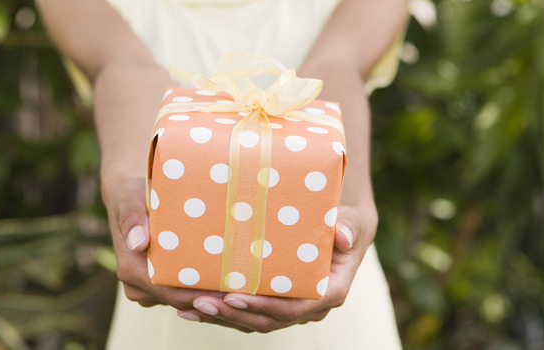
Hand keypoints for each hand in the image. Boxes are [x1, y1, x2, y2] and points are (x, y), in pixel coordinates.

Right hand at [102, 174, 262, 331]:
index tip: (232, 290)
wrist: (128, 196)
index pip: (172, 292)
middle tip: (249, 290)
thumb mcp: (130, 199)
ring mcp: (150, 288)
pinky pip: (185, 291)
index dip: (203, 295)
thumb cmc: (131, 194)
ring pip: (185, 299)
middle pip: (183, 300)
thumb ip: (132, 219)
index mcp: (131, 270)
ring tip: (246, 286)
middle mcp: (139, 286)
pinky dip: (206, 288)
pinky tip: (233, 281)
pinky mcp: (160, 284)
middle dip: (214, 297)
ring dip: (212, 294)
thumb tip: (138, 243)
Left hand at [175, 196, 377, 332]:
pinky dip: (222, 312)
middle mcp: (310, 307)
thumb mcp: (353, 222)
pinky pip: (248, 314)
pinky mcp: (275, 303)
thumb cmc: (348, 224)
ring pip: (255, 321)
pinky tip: (193, 307)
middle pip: (269, 320)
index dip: (264, 306)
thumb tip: (343, 236)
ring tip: (190, 308)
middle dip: (234, 314)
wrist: (343, 230)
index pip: (294, 307)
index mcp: (329, 292)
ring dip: (222, 317)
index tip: (235, 297)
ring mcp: (292, 308)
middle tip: (201, 302)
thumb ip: (348, 227)